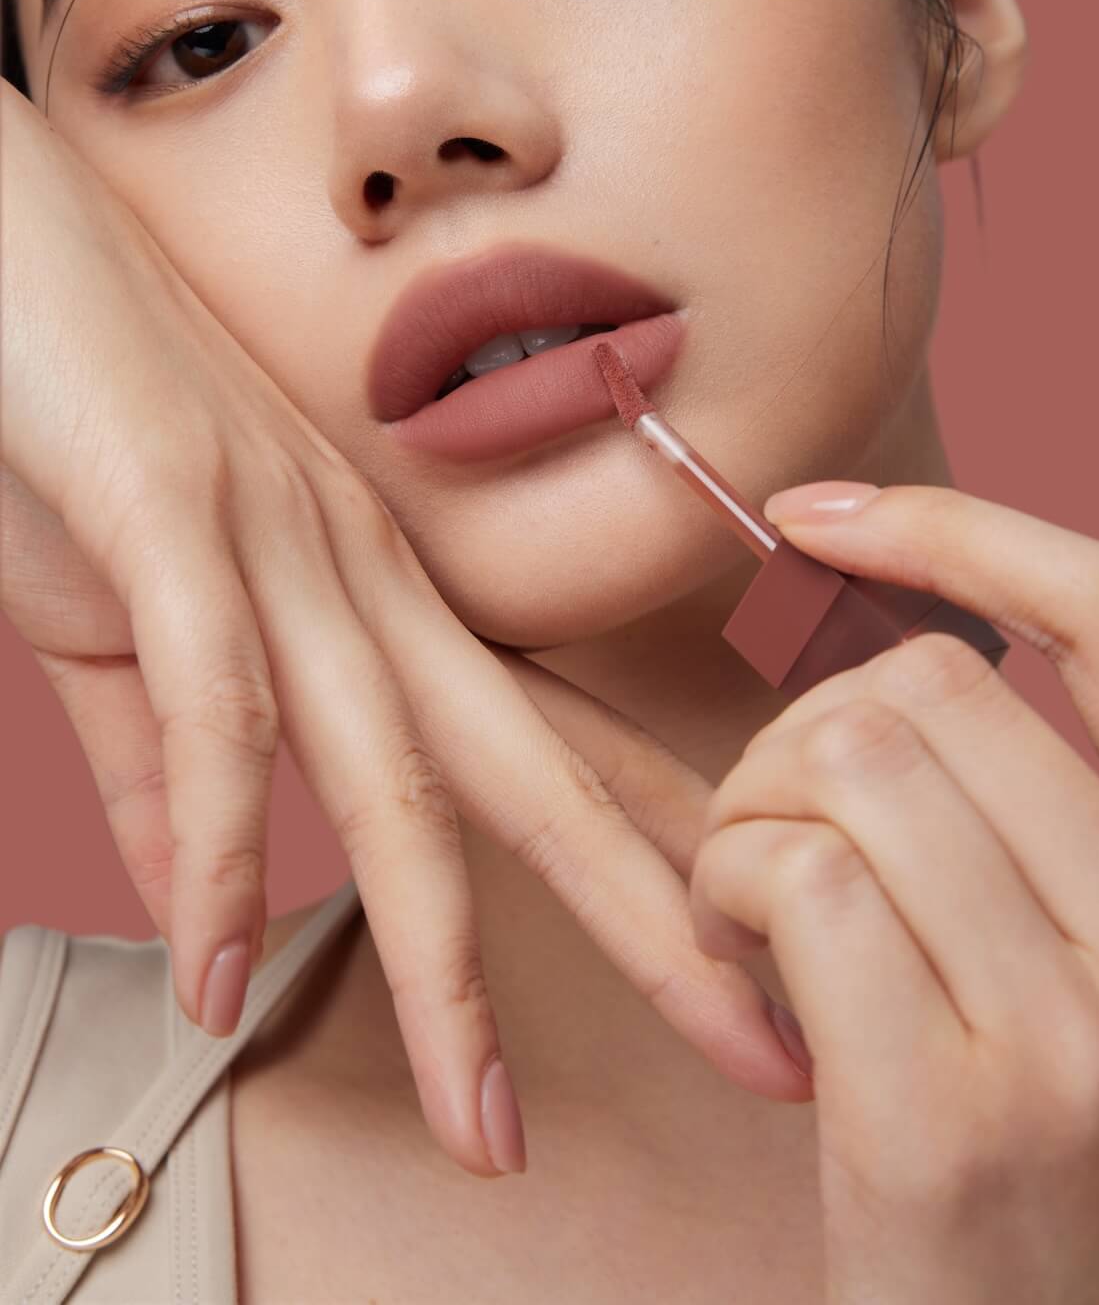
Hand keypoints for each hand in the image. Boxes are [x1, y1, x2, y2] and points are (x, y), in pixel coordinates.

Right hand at [0, 79, 809, 1179]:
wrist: (9, 244)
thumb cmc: (79, 425)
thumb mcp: (133, 626)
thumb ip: (167, 770)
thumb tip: (203, 917)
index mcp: (379, 598)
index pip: (550, 746)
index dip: (657, 860)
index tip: (750, 966)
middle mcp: (366, 579)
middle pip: (535, 776)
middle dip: (653, 925)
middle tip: (762, 1057)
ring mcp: (280, 546)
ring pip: (397, 769)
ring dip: (442, 958)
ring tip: (479, 1116)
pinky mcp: (171, 515)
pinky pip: (213, 707)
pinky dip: (212, 847)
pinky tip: (213, 975)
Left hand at [689, 481, 1098, 1302]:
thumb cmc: (1051, 1186)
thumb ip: (1048, 837)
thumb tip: (889, 665)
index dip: (962, 527)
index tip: (820, 516)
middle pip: (928, 686)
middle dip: (802, 734)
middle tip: (775, 840)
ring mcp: (1078, 1034)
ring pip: (845, 758)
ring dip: (750, 812)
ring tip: (753, 911)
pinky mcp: (948, 1112)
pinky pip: (795, 870)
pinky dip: (725, 886)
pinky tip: (736, 962)